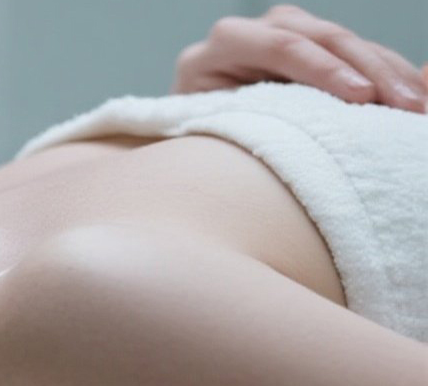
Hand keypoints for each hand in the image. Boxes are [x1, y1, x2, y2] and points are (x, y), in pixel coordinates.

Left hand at [174, 5, 425, 112]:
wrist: (197, 132)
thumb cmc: (201, 139)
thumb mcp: (214, 129)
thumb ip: (250, 120)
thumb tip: (301, 137)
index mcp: (223, 46)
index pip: (279, 46)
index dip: (324, 69)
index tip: (362, 97)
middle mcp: (257, 29)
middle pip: (321, 37)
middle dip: (370, 70)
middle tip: (406, 105)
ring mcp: (287, 33)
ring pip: (346, 41)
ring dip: (389, 70)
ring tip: (418, 105)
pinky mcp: (313, 47)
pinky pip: (359, 52)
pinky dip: (389, 72)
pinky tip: (416, 94)